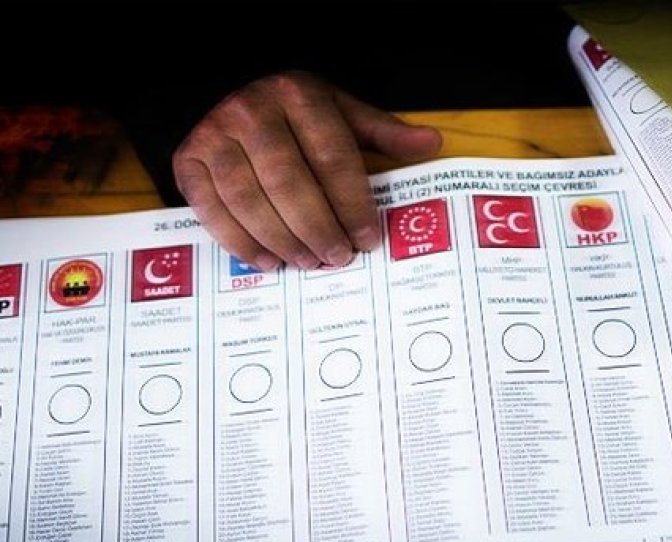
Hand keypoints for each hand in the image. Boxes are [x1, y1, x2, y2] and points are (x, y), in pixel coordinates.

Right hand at [173, 71, 441, 270]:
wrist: (232, 98)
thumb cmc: (299, 116)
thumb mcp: (342, 112)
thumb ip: (383, 132)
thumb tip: (430, 143)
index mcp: (298, 94)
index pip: (331, 156)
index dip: (352, 202)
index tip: (367, 238)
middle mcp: (251, 110)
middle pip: (288, 181)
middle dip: (317, 227)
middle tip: (338, 258)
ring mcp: (213, 134)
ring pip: (248, 198)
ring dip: (281, 239)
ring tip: (307, 262)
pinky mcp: (187, 159)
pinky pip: (211, 209)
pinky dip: (240, 241)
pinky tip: (268, 261)